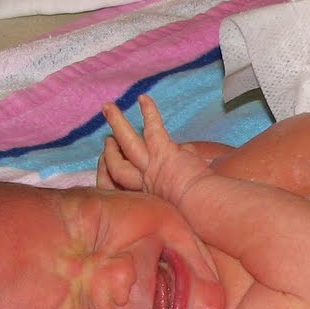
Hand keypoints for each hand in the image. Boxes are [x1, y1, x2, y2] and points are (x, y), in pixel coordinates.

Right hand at [98, 96, 212, 205]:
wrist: (203, 207)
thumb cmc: (195, 210)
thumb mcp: (176, 204)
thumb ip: (175, 185)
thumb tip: (187, 158)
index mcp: (143, 197)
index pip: (116, 186)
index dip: (109, 175)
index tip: (108, 168)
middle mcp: (142, 183)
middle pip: (114, 166)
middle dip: (108, 152)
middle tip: (106, 141)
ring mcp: (150, 166)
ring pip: (126, 142)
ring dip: (117, 122)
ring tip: (107, 107)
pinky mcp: (163, 151)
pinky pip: (152, 127)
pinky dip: (149, 111)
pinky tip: (143, 98)